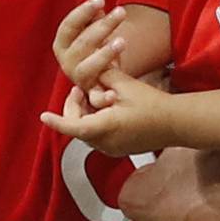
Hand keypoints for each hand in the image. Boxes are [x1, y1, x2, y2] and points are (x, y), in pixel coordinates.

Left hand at [41, 66, 169, 156]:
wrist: (176, 123)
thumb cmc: (152, 104)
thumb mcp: (125, 85)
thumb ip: (102, 77)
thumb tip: (87, 70)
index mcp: (104, 127)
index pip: (72, 126)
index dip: (56, 121)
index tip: (43, 116)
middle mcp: (105, 143)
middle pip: (77, 127)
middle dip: (74, 108)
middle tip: (79, 89)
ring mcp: (111, 149)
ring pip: (87, 132)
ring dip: (85, 114)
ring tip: (94, 94)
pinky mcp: (118, 150)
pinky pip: (98, 136)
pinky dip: (95, 122)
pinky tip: (105, 107)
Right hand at [52, 0, 130, 89]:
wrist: (101, 76)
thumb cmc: (95, 47)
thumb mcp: (94, 31)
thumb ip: (94, 19)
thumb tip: (98, 6)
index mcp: (62, 44)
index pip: (68, 26)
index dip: (83, 12)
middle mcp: (66, 62)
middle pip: (82, 44)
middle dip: (102, 27)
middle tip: (120, 12)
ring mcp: (78, 79)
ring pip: (88, 67)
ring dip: (104, 55)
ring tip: (122, 41)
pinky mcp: (91, 95)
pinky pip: (95, 98)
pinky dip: (103, 98)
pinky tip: (114, 95)